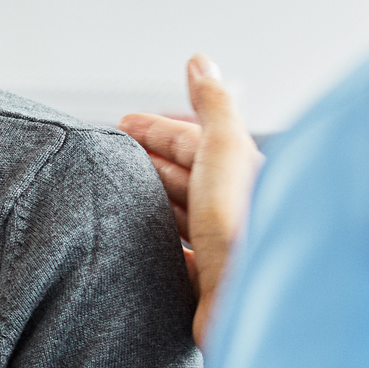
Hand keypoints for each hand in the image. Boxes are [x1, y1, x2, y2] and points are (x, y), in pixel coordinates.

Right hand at [120, 54, 262, 347]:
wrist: (256, 306)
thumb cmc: (244, 230)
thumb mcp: (225, 151)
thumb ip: (213, 106)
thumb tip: (200, 61)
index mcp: (247, 177)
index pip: (197, 143)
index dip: (158, 131)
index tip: (122, 124)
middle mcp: (240, 214)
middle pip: (189, 180)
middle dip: (150, 163)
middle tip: (112, 154)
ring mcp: (226, 253)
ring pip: (183, 220)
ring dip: (153, 204)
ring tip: (117, 195)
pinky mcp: (211, 291)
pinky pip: (180, 262)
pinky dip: (160, 249)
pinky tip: (142, 247)